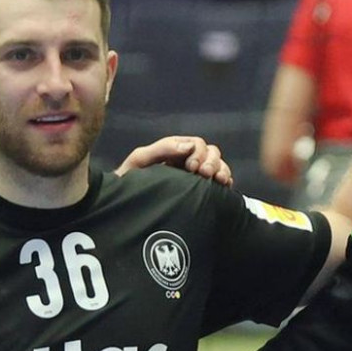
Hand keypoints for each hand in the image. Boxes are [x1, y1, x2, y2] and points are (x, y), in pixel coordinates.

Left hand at [115, 135, 232, 185]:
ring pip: (219, 166)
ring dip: (221, 170)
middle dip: (211, 161)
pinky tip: (223, 188)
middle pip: (211, 153)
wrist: (125, 206)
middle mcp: (188, 162)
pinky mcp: (202, 193)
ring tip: (217, 180)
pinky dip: (226, 182)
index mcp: (175, 152)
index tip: (191, 167)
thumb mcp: (139, 161)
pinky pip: (221, 183)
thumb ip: (161, 149)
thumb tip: (187, 146)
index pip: (196, 144)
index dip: (198, 152)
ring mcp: (196, 177)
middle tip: (204, 174)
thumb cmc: (129, 181)